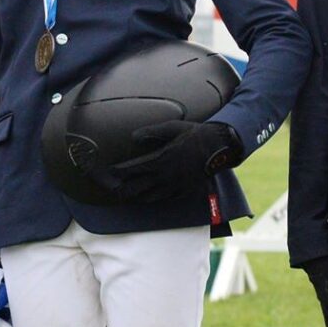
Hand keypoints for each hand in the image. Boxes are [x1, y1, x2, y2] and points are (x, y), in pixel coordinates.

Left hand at [111, 120, 242, 202]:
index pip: (131, 170)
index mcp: (159, 160)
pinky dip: (154, 197)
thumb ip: (151, 132)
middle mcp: (164, 176)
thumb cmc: (195, 134)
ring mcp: (174, 186)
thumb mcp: (172, 127)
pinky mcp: (184, 191)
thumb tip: (133, 137)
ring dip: (136, 195)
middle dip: (121, 189)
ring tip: (128, 193)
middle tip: (112, 186)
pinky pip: (165, 199)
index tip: (109, 171)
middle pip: (135, 189)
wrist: (219, 147)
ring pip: (148, 198)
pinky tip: (150, 195)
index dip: (117, 172)